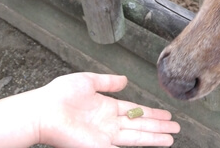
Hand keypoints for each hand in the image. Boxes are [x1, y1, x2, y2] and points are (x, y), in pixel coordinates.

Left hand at [35, 72, 179, 146]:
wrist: (43, 111)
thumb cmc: (59, 95)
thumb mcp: (88, 81)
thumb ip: (108, 82)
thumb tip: (125, 80)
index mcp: (106, 108)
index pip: (135, 111)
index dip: (152, 113)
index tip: (166, 115)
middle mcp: (108, 124)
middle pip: (140, 126)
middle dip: (159, 128)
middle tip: (176, 129)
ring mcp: (105, 137)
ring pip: (137, 137)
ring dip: (155, 138)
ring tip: (172, 139)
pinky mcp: (100, 146)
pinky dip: (138, 147)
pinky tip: (151, 147)